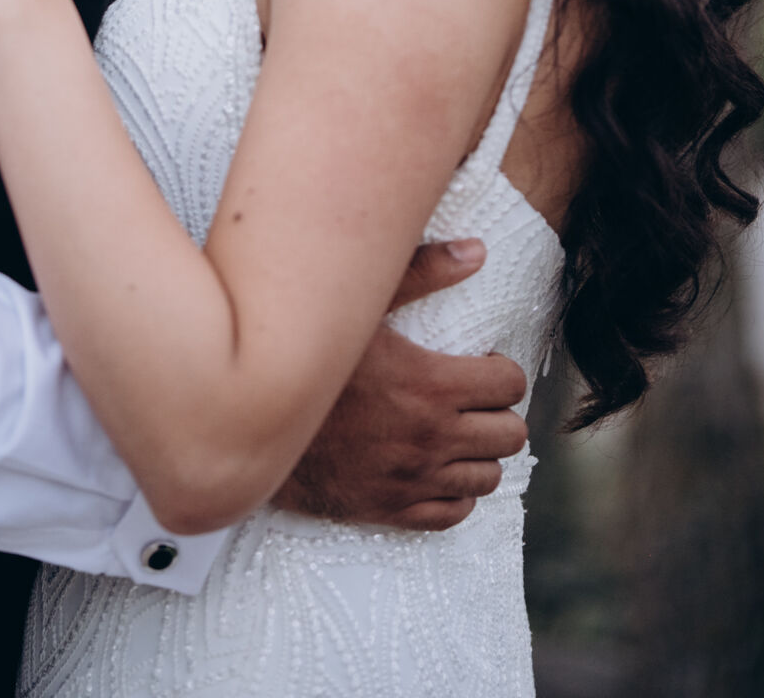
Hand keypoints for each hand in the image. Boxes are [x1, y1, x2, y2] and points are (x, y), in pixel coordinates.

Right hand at [272, 240, 527, 531]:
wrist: (255, 421)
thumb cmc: (309, 358)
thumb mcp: (361, 306)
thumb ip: (421, 272)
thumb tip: (477, 251)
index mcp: (432, 386)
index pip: (508, 386)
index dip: (502, 371)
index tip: (482, 364)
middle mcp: (431, 438)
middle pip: (508, 435)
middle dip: (498, 412)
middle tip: (473, 397)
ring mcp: (413, 479)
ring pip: (487, 478)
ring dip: (481, 453)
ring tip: (458, 430)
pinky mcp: (392, 509)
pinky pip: (454, 513)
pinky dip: (456, 491)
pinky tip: (437, 466)